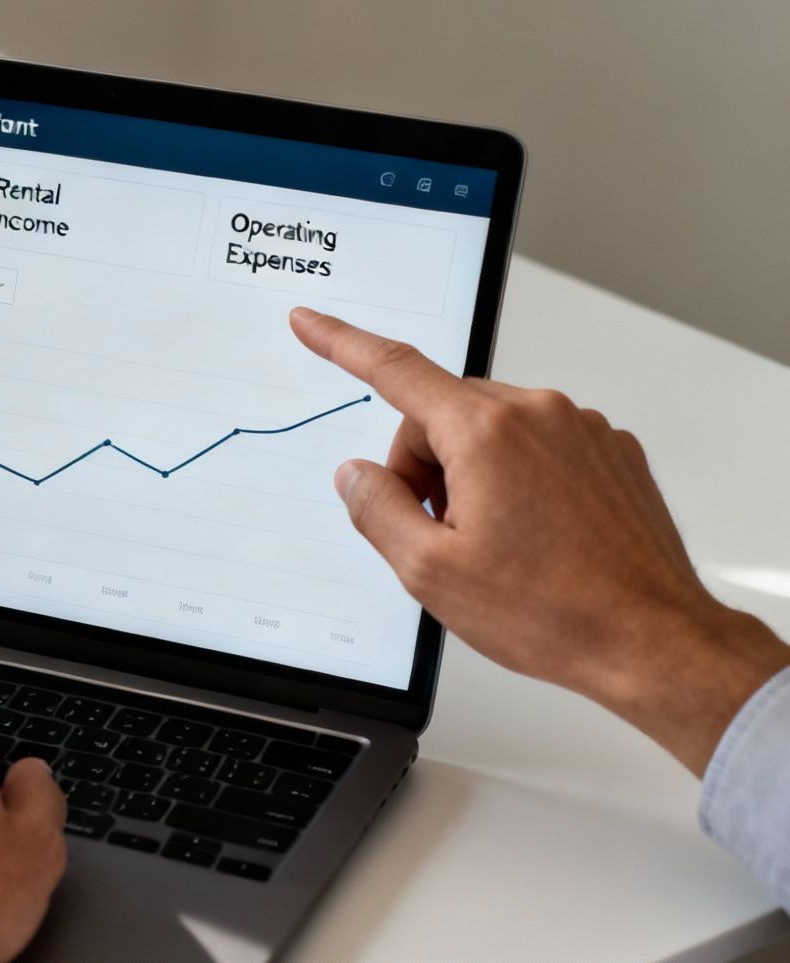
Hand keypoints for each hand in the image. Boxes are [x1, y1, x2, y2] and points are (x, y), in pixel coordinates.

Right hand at [290, 307, 789, 772]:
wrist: (652, 640)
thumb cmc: (556, 611)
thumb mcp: (430, 572)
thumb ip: (378, 510)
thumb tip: (358, 474)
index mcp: (487, 434)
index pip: (395, 370)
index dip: (342, 343)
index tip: (311, 322)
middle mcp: (539, 415)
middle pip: (442, 415)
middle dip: (424, 467)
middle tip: (439, 534)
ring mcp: (583, 431)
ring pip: (491, 432)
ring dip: (474, 477)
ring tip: (496, 546)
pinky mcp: (612, 453)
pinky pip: (540, 448)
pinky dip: (521, 482)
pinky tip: (534, 538)